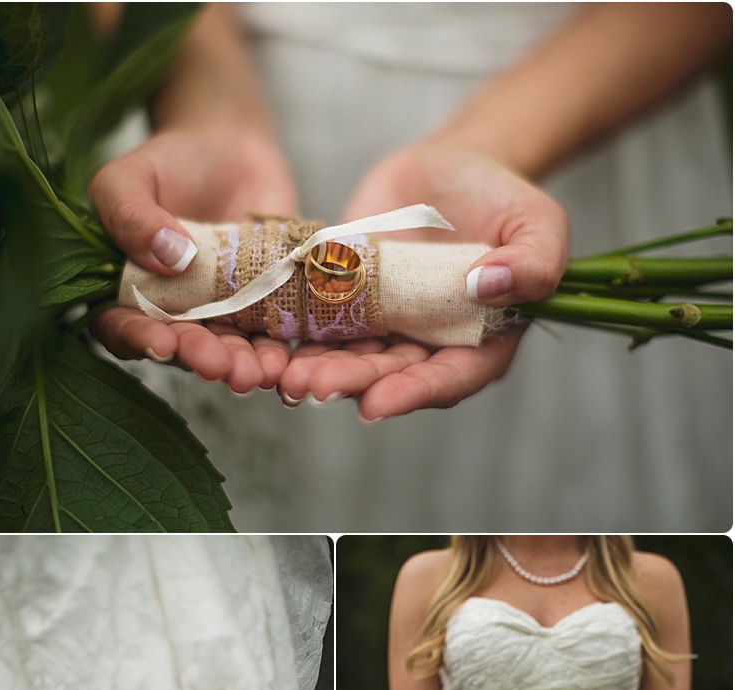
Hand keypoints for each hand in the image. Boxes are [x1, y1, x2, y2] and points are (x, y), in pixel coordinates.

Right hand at [90, 126, 298, 390]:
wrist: (231, 148)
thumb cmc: (169, 162)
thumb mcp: (130, 177)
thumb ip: (131, 215)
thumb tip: (170, 256)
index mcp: (128, 292)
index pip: (122, 327)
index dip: (139, 340)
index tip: (161, 343)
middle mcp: (173, 314)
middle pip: (182, 348)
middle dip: (200, 358)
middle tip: (217, 364)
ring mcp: (220, 316)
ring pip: (228, 351)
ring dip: (241, 366)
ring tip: (255, 373)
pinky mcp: (263, 309)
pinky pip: (270, 336)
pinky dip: (278, 351)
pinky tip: (284, 363)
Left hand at [277, 143, 567, 417]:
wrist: (447, 167)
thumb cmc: (502, 198)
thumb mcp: (538, 222)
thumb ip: (533, 261)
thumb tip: (490, 286)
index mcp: (478, 343)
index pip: (448, 379)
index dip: (412, 394)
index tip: (375, 405)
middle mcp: (427, 347)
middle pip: (390, 376)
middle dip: (352, 384)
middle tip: (313, 387)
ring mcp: (385, 328)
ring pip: (351, 358)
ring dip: (318, 369)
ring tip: (287, 375)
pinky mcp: (348, 303)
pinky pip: (321, 326)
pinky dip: (296, 337)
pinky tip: (269, 345)